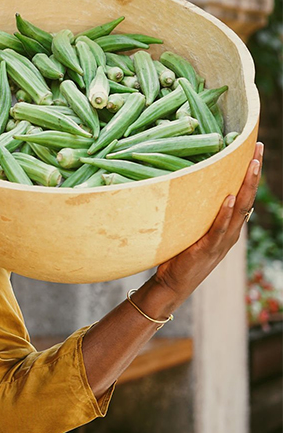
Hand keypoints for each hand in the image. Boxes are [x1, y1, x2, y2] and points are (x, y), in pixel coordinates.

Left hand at [154, 141, 263, 307]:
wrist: (173, 284)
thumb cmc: (179, 254)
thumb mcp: (191, 228)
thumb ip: (195, 211)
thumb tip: (184, 183)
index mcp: (228, 225)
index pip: (244, 194)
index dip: (250, 173)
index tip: (255, 149)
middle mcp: (230, 231)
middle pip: (247, 197)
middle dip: (253, 172)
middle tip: (259, 148)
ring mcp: (221, 240)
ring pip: (239, 210)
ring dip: (246, 186)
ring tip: (251, 165)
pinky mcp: (207, 249)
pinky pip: (218, 228)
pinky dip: (225, 213)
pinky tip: (230, 198)